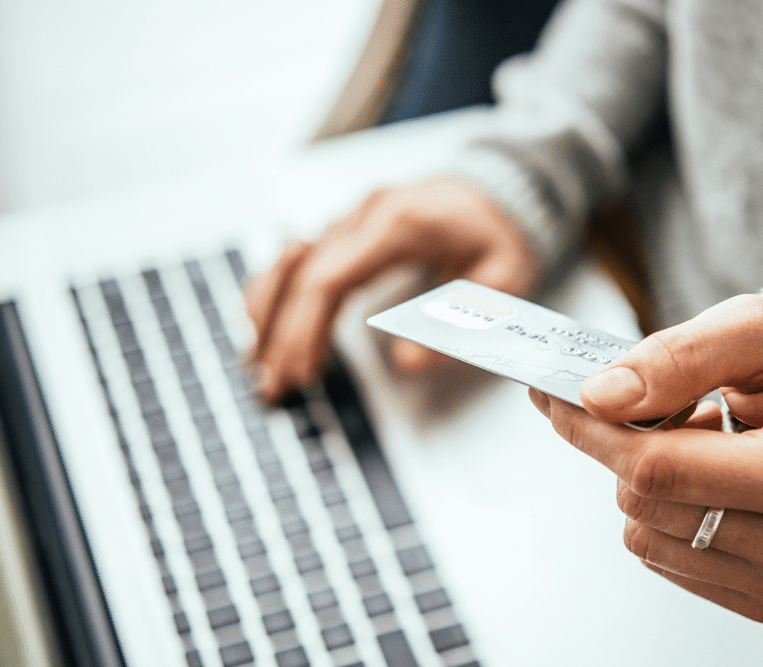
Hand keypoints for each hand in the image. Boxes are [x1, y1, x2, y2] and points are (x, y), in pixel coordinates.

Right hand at [246, 178, 536, 400]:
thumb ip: (456, 321)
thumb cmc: (501, 232)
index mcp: (398, 224)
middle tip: (273, 384)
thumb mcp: (501, 280)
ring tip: (258, 362)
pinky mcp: (349, 227)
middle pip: (299, 274)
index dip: (307, 327)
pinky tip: (263, 324)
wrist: (503, 187)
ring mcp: (353, 217)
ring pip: (288, 261)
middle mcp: (365, 214)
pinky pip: (299, 257)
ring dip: (267, 312)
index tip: (302, 370)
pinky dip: (276, 292)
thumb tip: (409, 364)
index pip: (329, 276)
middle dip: (280, 333)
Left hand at [529, 295, 762, 622]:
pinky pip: (665, 560)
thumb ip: (677, 357)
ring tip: (711, 446)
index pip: (658, 469)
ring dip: (653, 483)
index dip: (593, 430)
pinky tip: (717, 483)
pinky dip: (669, 514)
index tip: (558, 395)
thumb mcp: (758, 330)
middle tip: (675, 409)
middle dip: (630, 448)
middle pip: (644, 505)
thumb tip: (599, 397)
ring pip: (645, 537)